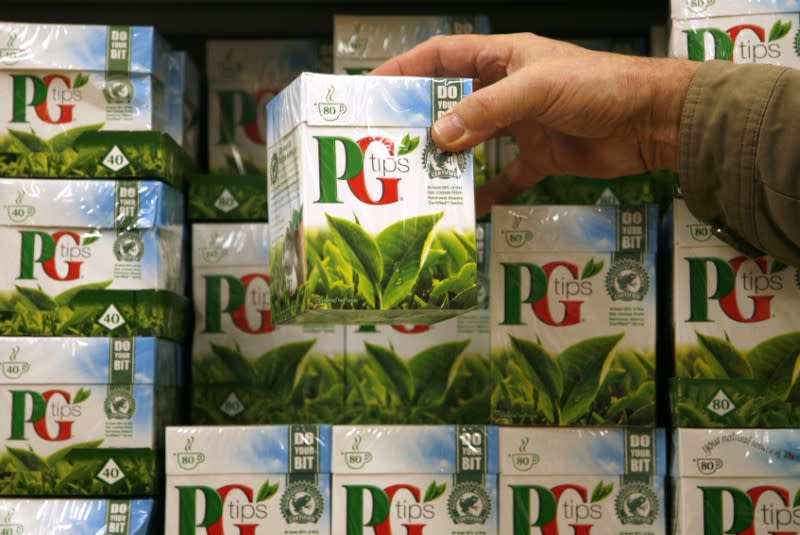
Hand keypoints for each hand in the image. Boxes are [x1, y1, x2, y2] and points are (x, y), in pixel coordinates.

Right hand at [372, 33, 698, 214]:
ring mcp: (523, 125)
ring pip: (475, 142)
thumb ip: (486, 112)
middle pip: (453, 103)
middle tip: (389, 144)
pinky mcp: (540, 157)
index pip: (442, 57)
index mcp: (503, 58)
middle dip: (423, 121)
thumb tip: (439, 136)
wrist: (651, 121)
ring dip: (451, 159)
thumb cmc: (598, 87)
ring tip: (420, 179)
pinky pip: (505, 177)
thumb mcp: (536, 89)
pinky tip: (468, 208)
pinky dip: (488, 192)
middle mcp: (508, 89)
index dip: (406, 69)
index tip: (374, 88)